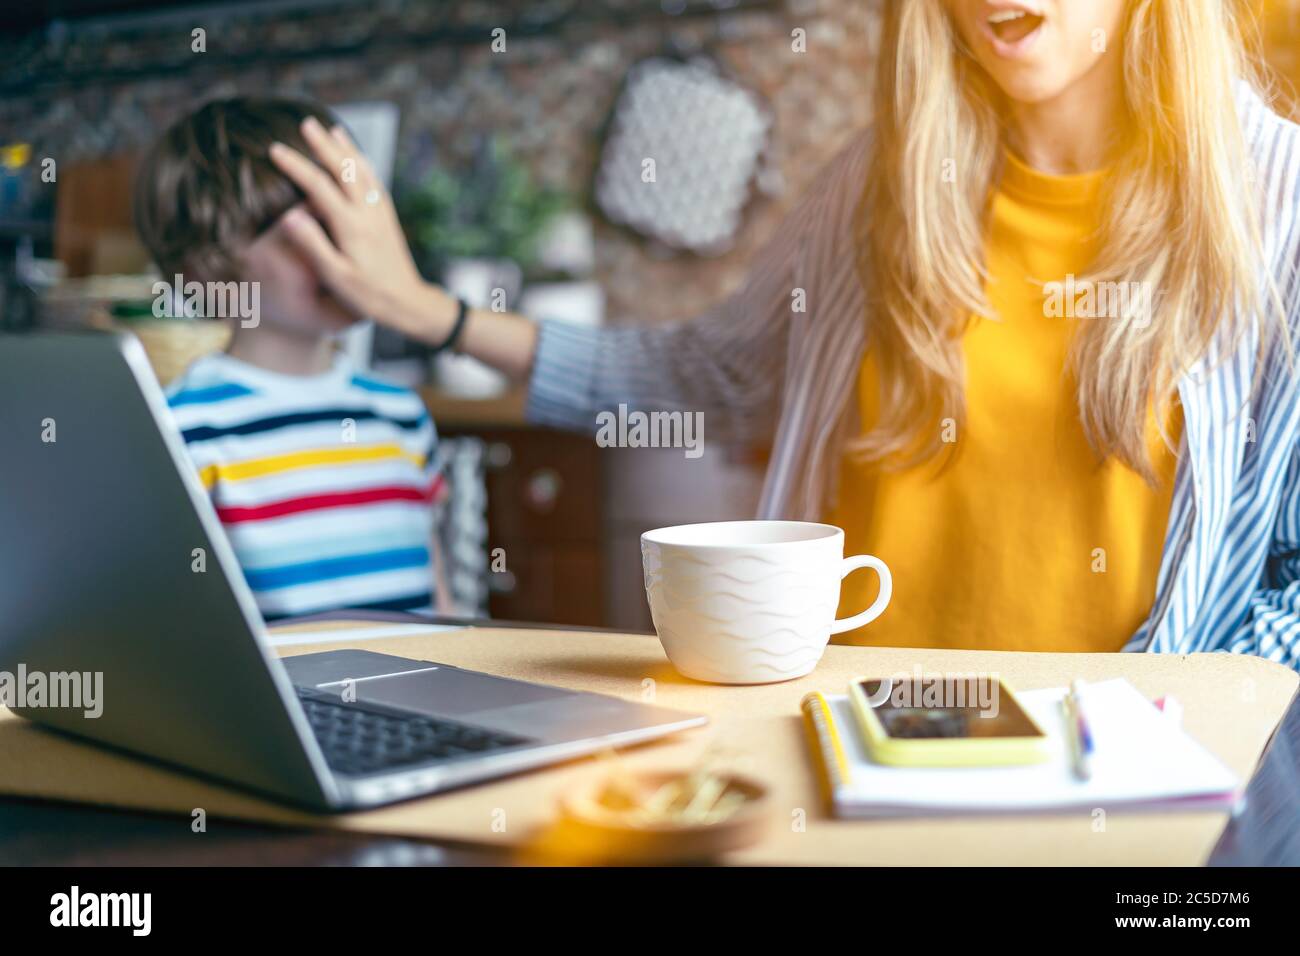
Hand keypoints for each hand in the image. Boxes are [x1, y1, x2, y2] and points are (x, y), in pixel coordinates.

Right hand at [268, 118, 455, 339]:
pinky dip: (364, 165)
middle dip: (323, 145)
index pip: (318, 186)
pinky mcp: (388, 219)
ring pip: (363, 172)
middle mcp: (368, 213)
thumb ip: (312, 245)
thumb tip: (289, 215)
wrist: (408, 302)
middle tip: (306, 124)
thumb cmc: (368, 295)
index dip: (295, 166)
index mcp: (351, 226)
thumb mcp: (336, 276)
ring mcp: (380, 214)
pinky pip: (375, 183)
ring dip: (347, 150)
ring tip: (333, 131)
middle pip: (344, 169)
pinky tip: (359, 159)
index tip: (274, 149)